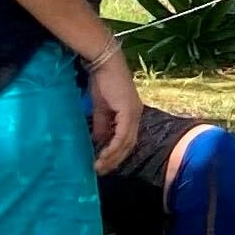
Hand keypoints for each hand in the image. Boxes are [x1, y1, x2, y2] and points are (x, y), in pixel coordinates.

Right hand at [85, 43, 144, 165]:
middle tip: (101, 171)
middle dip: (115, 160)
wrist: (105, 64)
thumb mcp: (101, 108)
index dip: (116, 154)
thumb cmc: (102, 81)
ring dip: (113, 157)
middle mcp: (136, 115)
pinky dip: (113, 147)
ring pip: (126, 142)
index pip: (127, 139)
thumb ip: (103, 125)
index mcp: (131, 114)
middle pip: (129, 144)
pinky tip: (104, 155)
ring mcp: (134, 113)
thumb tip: (99, 141)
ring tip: (99, 167)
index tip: (104, 164)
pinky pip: (122, 135)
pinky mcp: (128, 111)